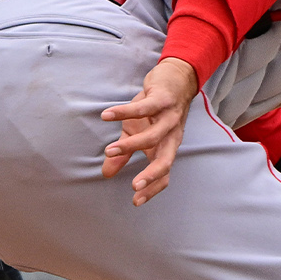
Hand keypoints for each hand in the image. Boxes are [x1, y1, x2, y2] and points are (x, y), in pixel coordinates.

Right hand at [101, 58, 198, 205]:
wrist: (174, 78)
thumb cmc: (154, 110)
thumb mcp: (136, 133)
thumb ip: (123, 154)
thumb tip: (106, 174)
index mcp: (167, 147)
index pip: (164, 174)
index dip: (153, 189)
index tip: (135, 201)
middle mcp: (172, 136)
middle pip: (165, 160)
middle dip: (151, 174)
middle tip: (135, 186)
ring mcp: (168, 117)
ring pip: (153, 136)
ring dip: (131, 145)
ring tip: (108, 150)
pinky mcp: (161, 99)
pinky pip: (142, 109)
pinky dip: (123, 113)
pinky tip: (106, 116)